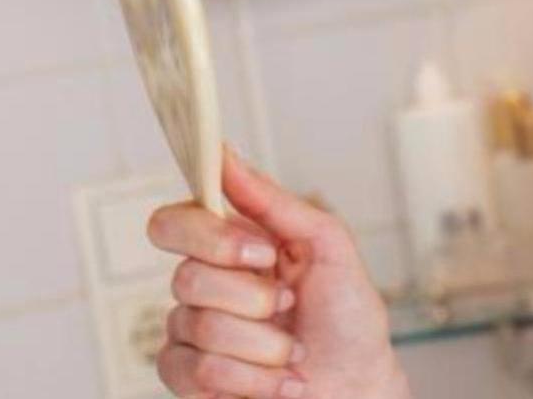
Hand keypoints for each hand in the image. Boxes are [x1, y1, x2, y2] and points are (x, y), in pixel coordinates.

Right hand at [147, 146, 410, 398]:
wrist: (357, 385)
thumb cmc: (347, 317)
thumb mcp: (328, 246)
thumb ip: (275, 202)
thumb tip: (225, 155)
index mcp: (232, 246)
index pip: (175, 223)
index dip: (210, 237)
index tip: (263, 252)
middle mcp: (205, 285)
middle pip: (185, 278)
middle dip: (254, 299)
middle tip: (289, 306)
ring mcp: (191, 334)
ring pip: (198, 328)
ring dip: (264, 346)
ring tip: (293, 352)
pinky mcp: (188, 379)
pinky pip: (196, 372)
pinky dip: (252, 380)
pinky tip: (278, 381)